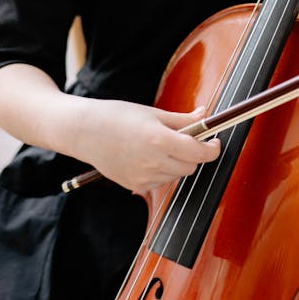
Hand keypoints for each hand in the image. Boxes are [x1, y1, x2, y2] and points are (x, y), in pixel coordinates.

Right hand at [68, 98, 220, 192]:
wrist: (84, 131)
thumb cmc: (117, 116)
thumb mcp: (153, 113)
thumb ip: (183, 119)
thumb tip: (206, 115)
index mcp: (160, 140)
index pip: (199, 153)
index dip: (212, 149)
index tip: (215, 142)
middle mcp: (153, 162)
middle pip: (191, 166)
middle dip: (193, 154)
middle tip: (186, 140)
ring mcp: (144, 177)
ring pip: (177, 175)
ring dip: (177, 162)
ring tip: (158, 145)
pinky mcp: (135, 186)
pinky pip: (160, 181)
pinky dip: (161, 171)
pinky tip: (146, 156)